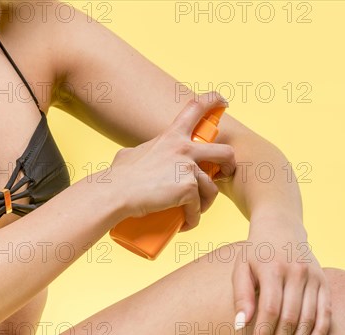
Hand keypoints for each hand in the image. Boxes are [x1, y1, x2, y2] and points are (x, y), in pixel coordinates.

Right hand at [110, 92, 234, 230]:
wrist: (115, 193)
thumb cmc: (119, 177)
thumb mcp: (132, 154)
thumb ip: (144, 152)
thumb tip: (141, 157)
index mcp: (172, 136)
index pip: (196, 107)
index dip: (213, 100)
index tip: (223, 101)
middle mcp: (184, 148)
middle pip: (224, 152)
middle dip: (229, 165)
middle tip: (222, 176)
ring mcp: (188, 168)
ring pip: (212, 188)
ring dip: (205, 203)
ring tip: (190, 213)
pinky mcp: (188, 189)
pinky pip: (198, 208)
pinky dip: (192, 219)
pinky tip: (184, 224)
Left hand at [232, 215, 331, 334]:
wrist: (282, 225)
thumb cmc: (255, 251)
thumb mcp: (241, 266)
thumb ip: (240, 295)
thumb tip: (240, 325)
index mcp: (273, 268)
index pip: (269, 311)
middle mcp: (297, 272)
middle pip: (290, 320)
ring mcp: (314, 277)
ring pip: (309, 320)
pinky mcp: (325, 282)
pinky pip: (326, 314)